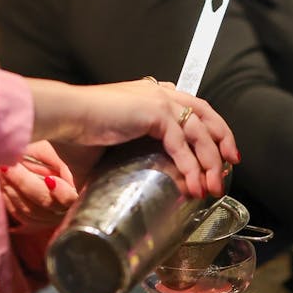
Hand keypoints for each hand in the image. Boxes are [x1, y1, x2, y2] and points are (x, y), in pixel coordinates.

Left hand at [0, 141, 77, 230]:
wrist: (28, 168)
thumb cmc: (39, 159)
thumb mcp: (46, 151)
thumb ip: (53, 160)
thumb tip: (54, 177)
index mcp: (69, 192)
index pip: (68, 198)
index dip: (61, 191)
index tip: (49, 179)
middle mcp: (59, 210)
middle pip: (43, 202)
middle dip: (23, 182)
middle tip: (8, 166)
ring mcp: (44, 219)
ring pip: (27, 209)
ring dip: (12, 188)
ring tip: (2, 169)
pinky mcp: (29, 223)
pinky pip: (17, 213)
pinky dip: (8, 196)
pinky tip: (3, 181)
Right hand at [28, 77, 239, 198]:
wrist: (63, 117)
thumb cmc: (72, 134)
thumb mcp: (99, 155)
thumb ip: (107, 172)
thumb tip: (95, 199)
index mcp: (149, 96)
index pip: (190, 108)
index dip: (209, 128)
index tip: (219, 150)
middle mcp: (158, 93)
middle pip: (205, 115)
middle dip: (221, 140)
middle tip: (230, 164)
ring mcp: (158, 100)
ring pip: (199, 132)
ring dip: (210, 162)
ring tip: (213, 187)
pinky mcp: (154, 112)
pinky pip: (181, 143)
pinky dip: (191, 166)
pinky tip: (195, 185)